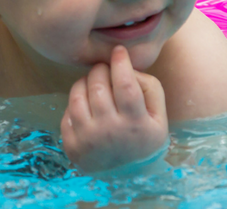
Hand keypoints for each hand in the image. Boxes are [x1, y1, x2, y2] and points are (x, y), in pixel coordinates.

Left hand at [60, 45, 168, 172]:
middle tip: (105, 67)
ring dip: (85, 81)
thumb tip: (126, 67)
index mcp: (135, 124)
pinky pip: (67, 112)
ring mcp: (88, 140)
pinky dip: (75, 101)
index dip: (121, 63)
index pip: (126, 85)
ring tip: (93, 81)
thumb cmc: (145, 138)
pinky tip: (86, 102)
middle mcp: (110, 132)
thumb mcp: (159, 116)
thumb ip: (149, 87)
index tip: (118, 51)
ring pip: (78, 96)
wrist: (128, 176)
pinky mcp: (72, 146)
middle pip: (99, 86)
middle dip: (101, 69)